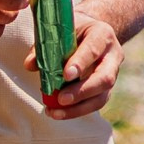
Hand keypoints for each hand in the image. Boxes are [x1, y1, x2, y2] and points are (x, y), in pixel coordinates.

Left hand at [42, 3, 123, 117]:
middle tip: (61, 99)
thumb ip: (44, 46)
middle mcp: (112, 55)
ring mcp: (112, 74)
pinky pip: (95, 104)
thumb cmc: (71, 29)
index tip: (66, 75)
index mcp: (102, 34)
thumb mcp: (59, 29)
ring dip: (78, 108)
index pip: (93, 50)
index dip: (81, 63)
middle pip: (105, 78)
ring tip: (55, 112)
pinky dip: (76, 111)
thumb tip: (30, 65)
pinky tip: (58, 113)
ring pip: (102, 96)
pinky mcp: (106, 89)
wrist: (89, 32)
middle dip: (82, 91)